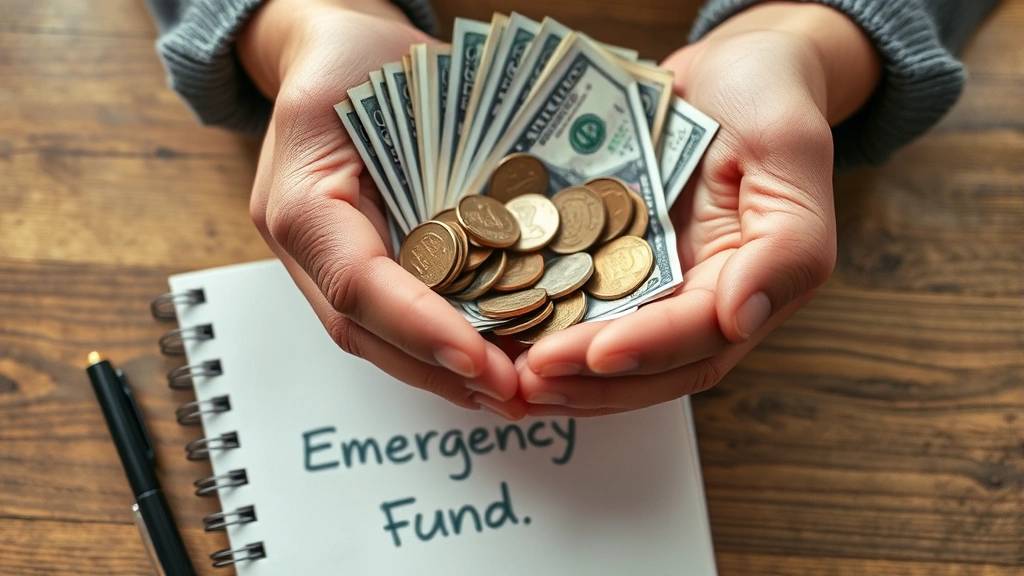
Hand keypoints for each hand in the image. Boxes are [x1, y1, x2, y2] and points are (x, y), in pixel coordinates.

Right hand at [239, 0, 526, 418]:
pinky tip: (490, 363)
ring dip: (443, 374)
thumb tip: (541, 188)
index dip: (419, 327)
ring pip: (376, 340)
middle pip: (365, 333)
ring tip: (511, 395)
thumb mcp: (396, 67)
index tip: (483, 361)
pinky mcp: (351, 264)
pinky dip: (440, 347)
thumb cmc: (358, 55)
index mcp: (301, 199)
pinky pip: (391, 320)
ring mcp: (320, 261)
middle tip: (514, 396)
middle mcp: (304, 244)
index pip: (356, 283)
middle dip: (440, 371)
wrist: (328, 54)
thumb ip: (450, 131)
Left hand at [517, 2, 880, 415]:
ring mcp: (653, 286)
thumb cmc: (766, 95)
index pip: (699, 335)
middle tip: (528, 380)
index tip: (594, 353)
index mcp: (749, 281)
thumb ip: (784, 241)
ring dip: (561, 378)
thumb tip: (741, 320)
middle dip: (589, 381)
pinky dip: (540, 332)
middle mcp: (701, 299)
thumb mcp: (787, 148)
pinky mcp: (612, 265)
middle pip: (650, 369)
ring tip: (505, 380)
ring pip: (610, 357)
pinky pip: (576, 310)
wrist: (725, 70)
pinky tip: (496, 339)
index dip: (648, 349)